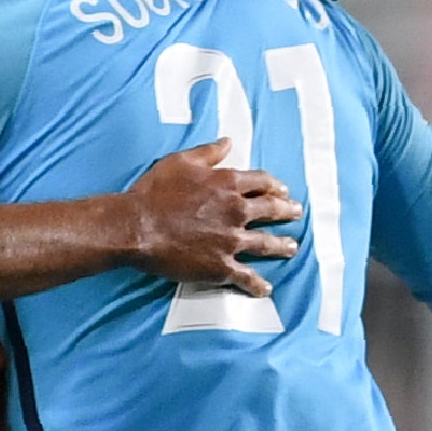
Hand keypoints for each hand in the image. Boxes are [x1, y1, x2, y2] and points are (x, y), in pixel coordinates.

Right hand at [124, 140, 299, 295]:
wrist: (136, 226)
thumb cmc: (153, 192)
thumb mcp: (179, 162)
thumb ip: (208, 153)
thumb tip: (228, 142)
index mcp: (227, 183)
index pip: (262, 182)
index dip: (275, 186)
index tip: (282, 190)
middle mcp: (236, 211)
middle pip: (272, 211)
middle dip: (287, 212)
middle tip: (296, 213)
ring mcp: (232, 240)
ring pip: (267, 243)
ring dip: (282, 246)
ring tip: (291, 247)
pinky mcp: (222, 265)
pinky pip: (247, 277)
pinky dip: (258, 284)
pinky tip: (265, 288)